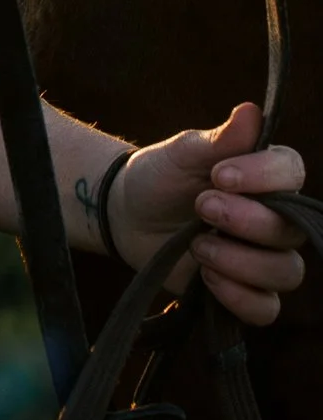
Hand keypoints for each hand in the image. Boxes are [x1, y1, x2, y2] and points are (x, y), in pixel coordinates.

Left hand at [109, 103, 307, 327]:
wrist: (127, 215)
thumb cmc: (159, 177)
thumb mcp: (179, 153)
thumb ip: (217, 140)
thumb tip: (251, 111)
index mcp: (265, 176)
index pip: (292, 172)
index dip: (264, 176)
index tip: (219, 175)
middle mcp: (275, 218)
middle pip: (291, 228)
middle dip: (244, 220)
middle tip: (201, 206)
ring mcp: (263, 257)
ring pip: (286, 271)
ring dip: (240, 261)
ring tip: (197, 245)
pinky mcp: (247, 291)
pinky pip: (267, 308)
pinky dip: (239, 296)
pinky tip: (206, 277)